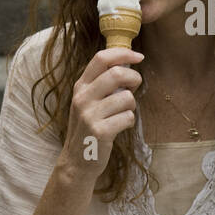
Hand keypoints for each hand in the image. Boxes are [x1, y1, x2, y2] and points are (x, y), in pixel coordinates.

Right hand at [59, 46, 143, 180]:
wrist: (76, 160)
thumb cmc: (87, 128)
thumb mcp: (87, 102)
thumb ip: (101, 83)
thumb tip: (126, 64)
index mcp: (80, 87)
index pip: (101, 58)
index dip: (123, 53)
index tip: (138, 57)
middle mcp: (82, 98)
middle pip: (117, 73)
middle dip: (134, 78)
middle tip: (134, 87)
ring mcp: (89, 115)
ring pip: (127, 97)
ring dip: (131, 105)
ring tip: (121, 113)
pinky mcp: (100, 131)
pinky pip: (128, 117)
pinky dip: (129, 121)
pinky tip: (119, 127)